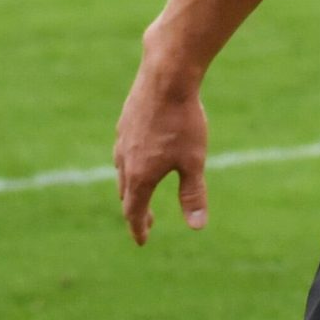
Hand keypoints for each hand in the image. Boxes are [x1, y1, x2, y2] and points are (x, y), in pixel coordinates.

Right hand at [114, 54, 209, 242]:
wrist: (166, 78)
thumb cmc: (183, 121)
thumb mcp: (194, 162)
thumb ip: (193, 195)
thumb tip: (197, 227)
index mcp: (139, 176)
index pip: (134, 212)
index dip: (139, 229)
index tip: (143, 241)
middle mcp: (124, 160)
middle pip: (126, 194)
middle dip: (137, 210)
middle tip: (148, 220)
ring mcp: (121, 140)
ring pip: (122, 170)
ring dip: (132, 186)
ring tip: (143, 189)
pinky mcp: (124, 122)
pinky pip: (124, 150)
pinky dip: (131, 162)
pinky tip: (141, 154)